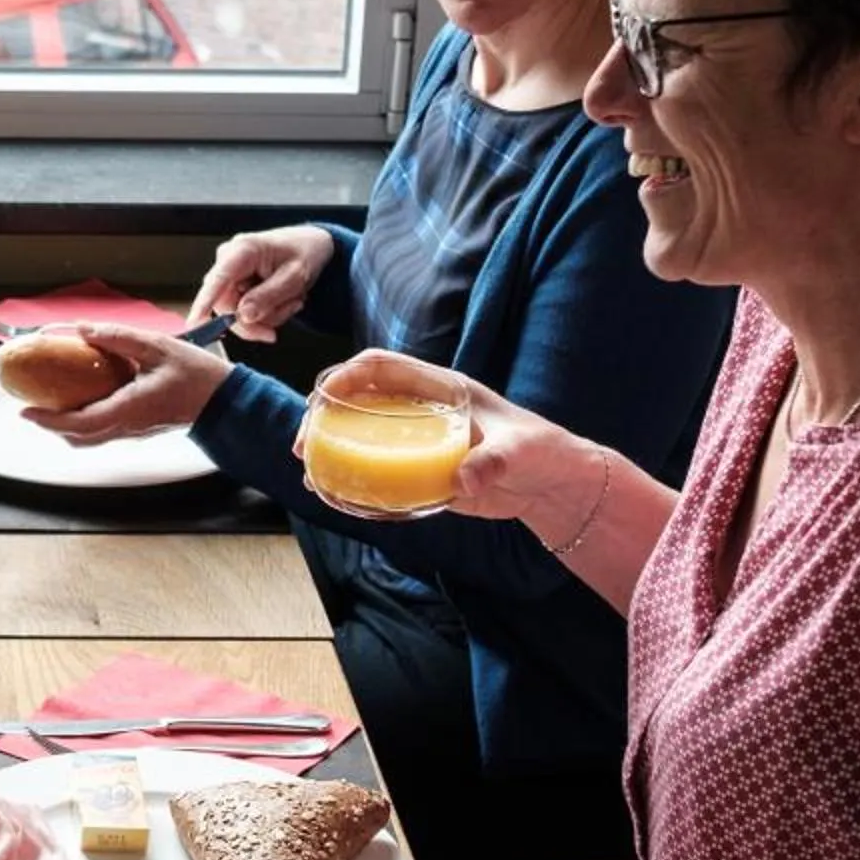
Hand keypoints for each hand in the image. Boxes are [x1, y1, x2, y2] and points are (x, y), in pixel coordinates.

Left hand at [20, 323, 230, 444]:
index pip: (80, 423)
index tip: (26, 411)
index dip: (49, 420)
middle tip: (31, 405)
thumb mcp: (157, 346)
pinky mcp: (137, 429)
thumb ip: (118, 338)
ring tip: (49, 402)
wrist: (224, 400)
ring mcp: (132, 431)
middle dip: (50, 425)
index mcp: (131, 408)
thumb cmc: (196, 374)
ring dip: (65, 426)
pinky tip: (78, 400)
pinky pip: (102, 432)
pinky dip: (82, 423)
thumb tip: (83, 329)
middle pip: (78, 437)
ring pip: (89, 439)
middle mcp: (128, 426)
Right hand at [187, 224, 336, 340]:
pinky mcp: (234, 286)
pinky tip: (283, 300)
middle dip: (254, 321)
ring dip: (267, 316)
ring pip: (235, 313)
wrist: (310, 246)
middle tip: (280, 324)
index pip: (217, 280)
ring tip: (291, 301)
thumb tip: (244, 315)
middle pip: (226, 306)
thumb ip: (269, 296)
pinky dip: (266, 313)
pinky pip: (242, 312)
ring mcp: (229, 274)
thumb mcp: (295, 276)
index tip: (194, 324)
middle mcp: (228, 261)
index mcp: (243, 250)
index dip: (204, 303)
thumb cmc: (303, 253)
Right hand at [307, 349, 599, 530]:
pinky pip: (375, 467)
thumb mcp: (521, 453)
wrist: (555, 487)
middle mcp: (421, 408)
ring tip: (308, 470)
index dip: (347, 375)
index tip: (322, 398)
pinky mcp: (419, 469)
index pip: (382, 366)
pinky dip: (349, 476)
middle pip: (358, 397)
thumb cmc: (543, 454)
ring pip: (360, 431)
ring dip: (329, 445)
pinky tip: (332, 493)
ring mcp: (417, 439)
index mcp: (441, 387)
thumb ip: (493, 463)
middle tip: (305, 445)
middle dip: (323, 414)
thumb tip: (465, 480)